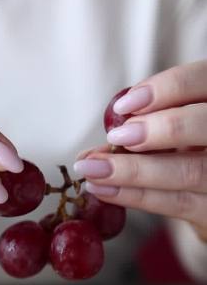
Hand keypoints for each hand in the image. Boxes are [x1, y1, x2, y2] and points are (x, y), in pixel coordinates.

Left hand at [73, 60, 206, 239]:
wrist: (205, 194)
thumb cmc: (183, 150)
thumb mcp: (171, 127)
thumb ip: (142, 125)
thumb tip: (89, 151)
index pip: (203, 81)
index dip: (168, 89)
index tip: (125, 104)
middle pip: (204, 125)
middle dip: (158, 129)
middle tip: (117, 137)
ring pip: (189, 171)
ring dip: (133, 170)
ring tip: (92, 168)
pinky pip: (176, 203)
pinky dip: (135, 196)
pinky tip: (103, 189)